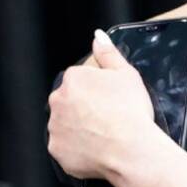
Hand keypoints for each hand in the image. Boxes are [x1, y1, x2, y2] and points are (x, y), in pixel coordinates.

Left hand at [47, 31, 158, 179]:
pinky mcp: (58, 150)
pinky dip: (79, 150)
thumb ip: (109, 53)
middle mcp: (57, 100)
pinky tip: (98, 150)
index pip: (81, 80)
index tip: (112, 101)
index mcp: (74, 78)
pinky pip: (67, 148)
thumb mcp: (128, 74)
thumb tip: (98, 36)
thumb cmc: (131, 111)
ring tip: (106, 136)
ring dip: (81, 128)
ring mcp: (55, 127)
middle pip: (70, 102)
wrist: (131, 150)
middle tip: (110, 118)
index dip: (99, 91)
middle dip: (86, 108)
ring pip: (67, 125)